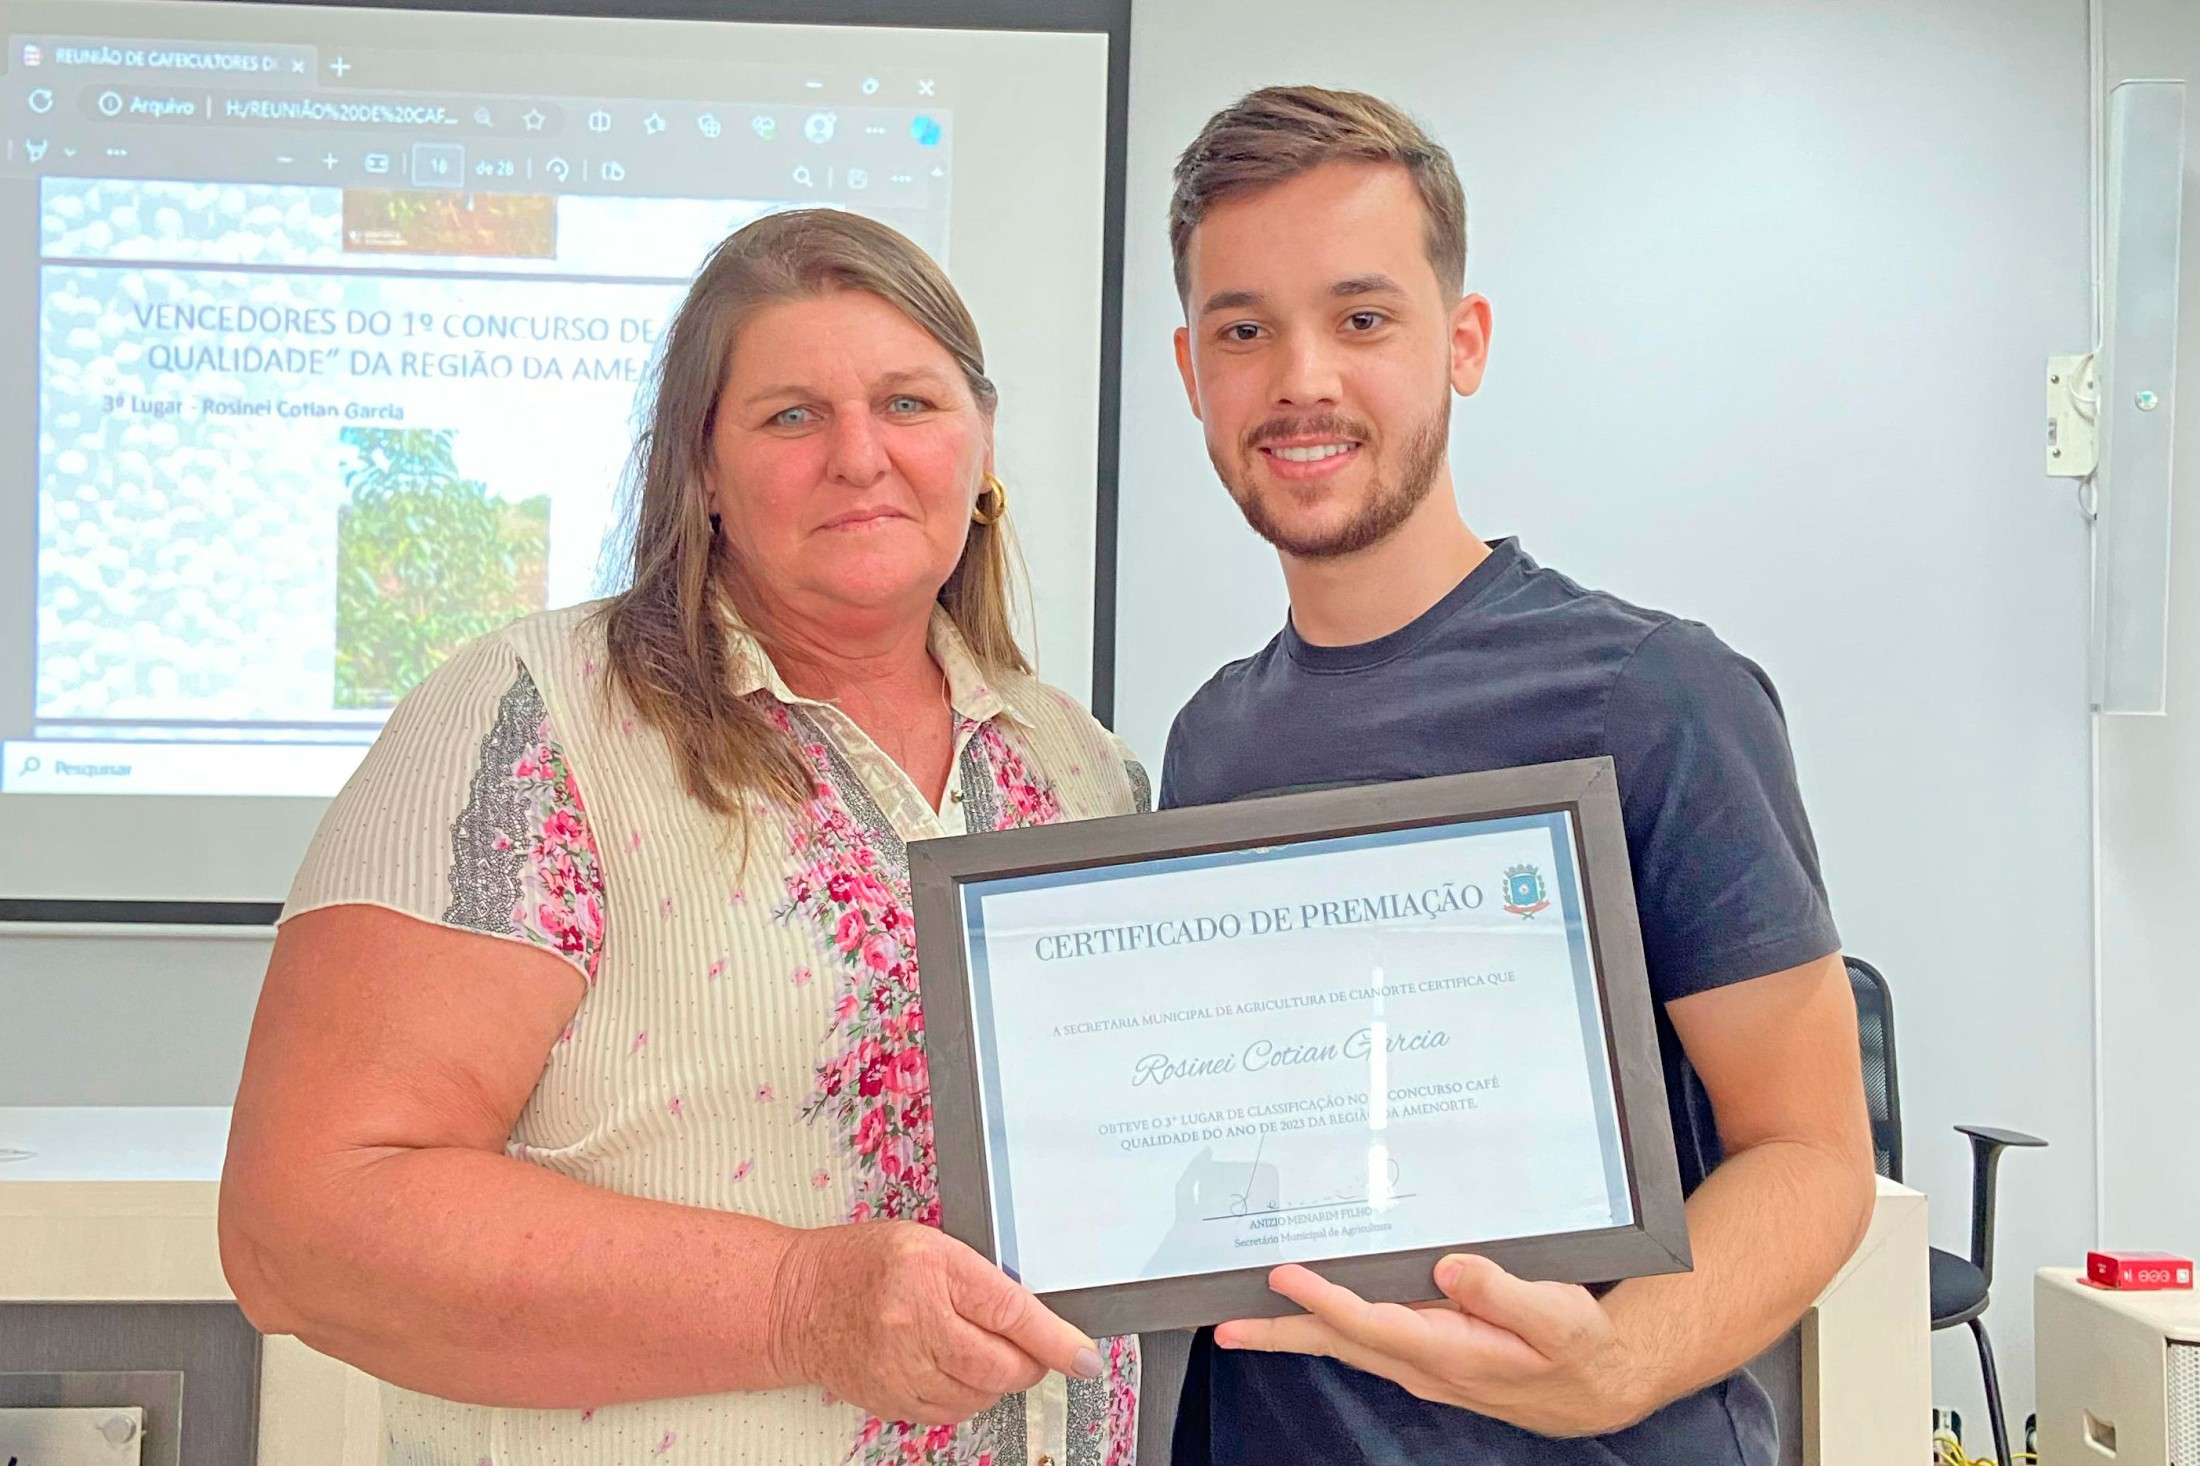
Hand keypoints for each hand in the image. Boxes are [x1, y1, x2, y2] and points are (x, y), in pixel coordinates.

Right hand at [767, 1220, 1103, 1424]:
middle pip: (1001, 1365)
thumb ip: (981, 1278)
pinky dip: (967, 1398)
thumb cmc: (863, 1263)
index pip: (1013, 1312)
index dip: (1057, 1341)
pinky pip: (951, 1412)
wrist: (797, 1300)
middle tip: (1030, 1351)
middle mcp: (916, 1321)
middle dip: (1028, 1363)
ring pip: (980, 1395)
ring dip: (997, 1381)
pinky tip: (954, 1371)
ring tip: (980, 1352)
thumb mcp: (929, 1244)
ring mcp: (900, 1367)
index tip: (1085, 1358)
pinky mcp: (890, 1399)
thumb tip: (1035, 1319)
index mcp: (932, 1268)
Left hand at [1214, 1256, 1649, 1437]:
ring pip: (1346, 1345)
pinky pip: (1365, 1341)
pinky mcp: (1426, 1356)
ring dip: (1294, 1332)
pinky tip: (1309, 1316)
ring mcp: (1421, 1365)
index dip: (1325, 1300)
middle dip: (1279, 1333)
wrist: (1594, 1385)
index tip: (1284, 1276)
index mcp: (1452, 1352)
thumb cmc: (1577, 1348)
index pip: (1372, 1323)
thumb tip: (1451, 1268)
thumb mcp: (1558, 1316)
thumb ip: (1504, 1293)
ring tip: (1243, 1322)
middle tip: (1225, 1326)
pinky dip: (1329, 1327)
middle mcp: (1425, 1364)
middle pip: (1340, 1344)